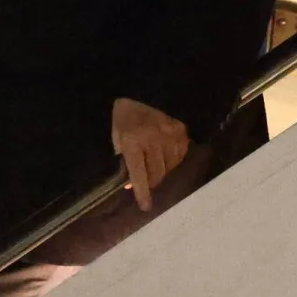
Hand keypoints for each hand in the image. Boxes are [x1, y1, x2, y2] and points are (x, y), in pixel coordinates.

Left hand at [111, 97, 189, 211]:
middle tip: (146, 181)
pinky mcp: (181, 130)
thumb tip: (131, 183)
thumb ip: (123, 160)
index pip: (138, 173)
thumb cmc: (122, 118)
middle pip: (157, 174)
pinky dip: (172, 159)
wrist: (141, 90)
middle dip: (151, 182)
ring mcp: (169, 134)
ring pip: (170, 167)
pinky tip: (164, 153)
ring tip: (154, 164)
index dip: (142, 192)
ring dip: (162, 170)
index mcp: (132, 141)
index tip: (145, 207)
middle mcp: (153, 139)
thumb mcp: (115, 138)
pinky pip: (180, 155)